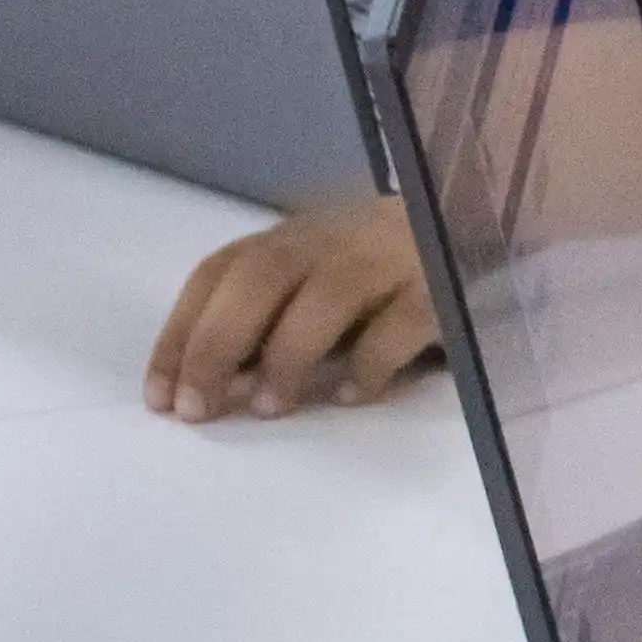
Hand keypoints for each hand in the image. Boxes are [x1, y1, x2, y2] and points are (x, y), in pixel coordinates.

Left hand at [146, 195, 437, 423]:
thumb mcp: (317, 285)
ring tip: (270, 408)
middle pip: (262, 276)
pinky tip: (353, 395)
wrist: (480, 231)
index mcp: (295, 238)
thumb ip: (269, 323)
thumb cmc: (383, 278)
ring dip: (287, 354)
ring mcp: (391, 257)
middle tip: (199, 410)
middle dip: (218, 344)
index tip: (161, 398)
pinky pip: (400, 323)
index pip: (219, 272)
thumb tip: (210, 387)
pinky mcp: (441, 286)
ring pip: (328, 293)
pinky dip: (369, 363)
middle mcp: (335, 238)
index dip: (181, 333)